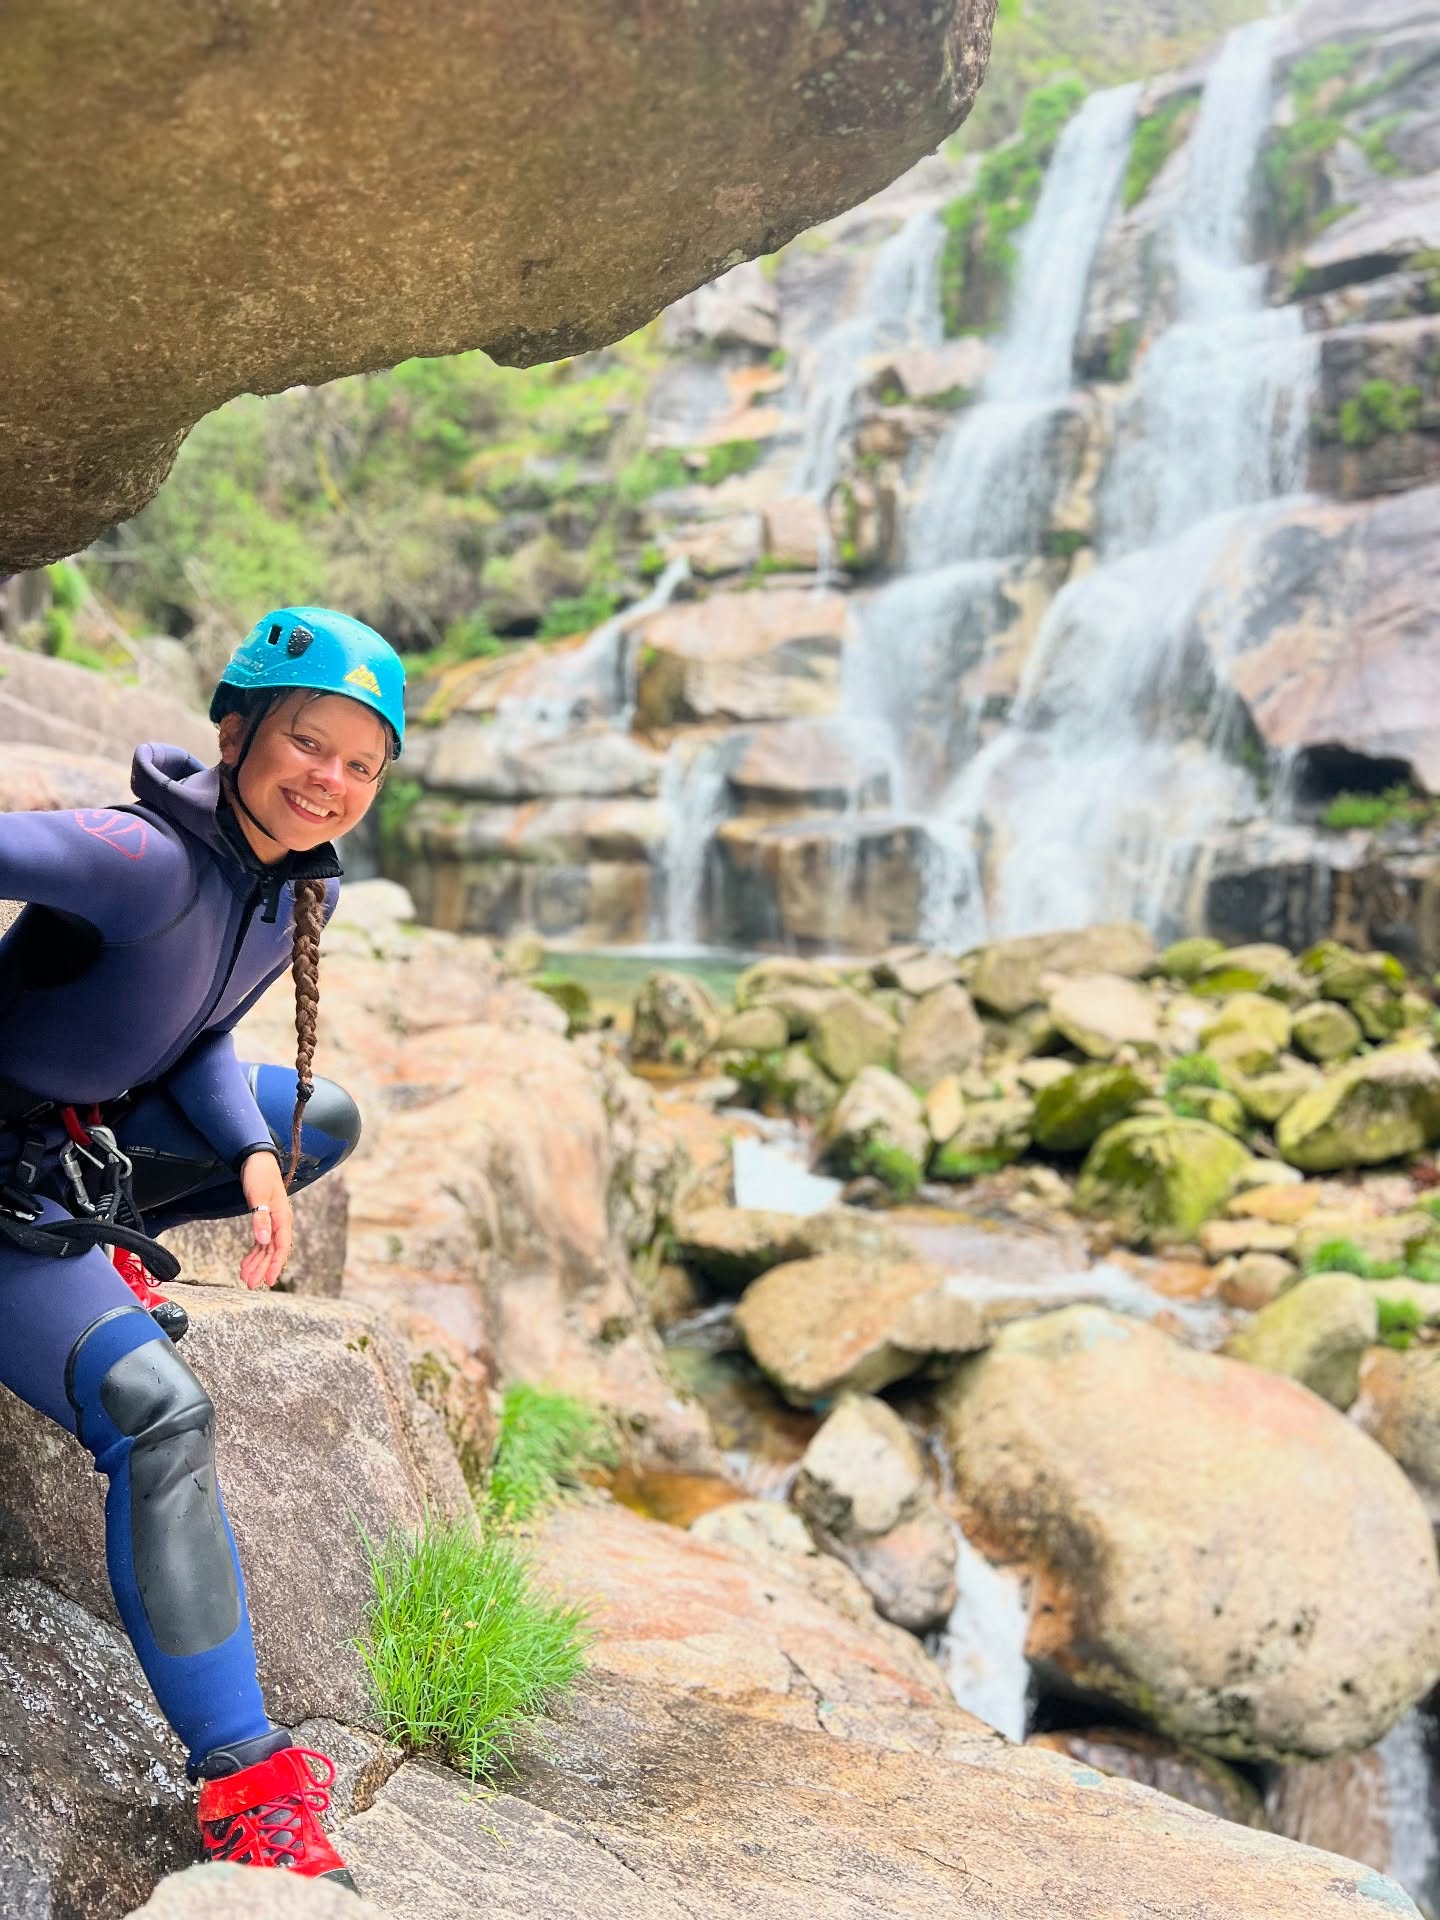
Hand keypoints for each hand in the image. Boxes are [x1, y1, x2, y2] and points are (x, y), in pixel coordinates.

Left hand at [239, 1150, 292, 1290]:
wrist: (257, 1160)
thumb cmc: (259, 1175)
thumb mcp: (258, 1196)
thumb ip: (261, 1219)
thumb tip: (263, 1241)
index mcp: (283, 1218)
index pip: (281, 1247)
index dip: (275, 1265)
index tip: (268, 1281)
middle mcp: (280, 1222)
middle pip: (273, 1251)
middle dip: (263, 1269)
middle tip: (251, 1285)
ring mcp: (273, 1222)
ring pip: (266, 1249)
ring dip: (257, 1263)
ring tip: (246, 1278)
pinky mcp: (264, 1219)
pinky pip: (261, 1242)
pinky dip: (253, 1253)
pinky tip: (245, 1264)